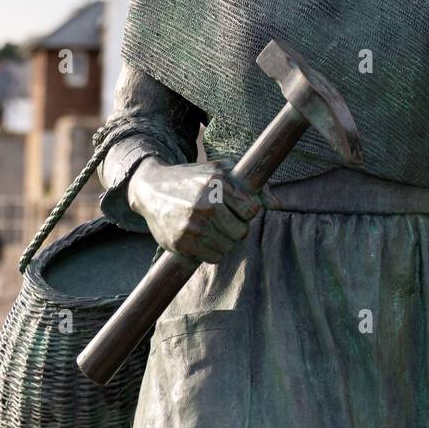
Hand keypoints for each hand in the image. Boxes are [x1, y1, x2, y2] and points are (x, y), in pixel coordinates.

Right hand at [127, 156, 261, 262]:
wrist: (152, 188)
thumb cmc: (193, 177)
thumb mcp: (221, 169)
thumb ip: (252, 185)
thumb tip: (277, 205)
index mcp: (217, 182)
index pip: (252, 209)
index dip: (248, 210)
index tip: (237, 207)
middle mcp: (205, 204)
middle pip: (241, 232)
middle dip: (237, 227)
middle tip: (224, 219)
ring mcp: (192, 225)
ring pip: (228, 247)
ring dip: (224, 240)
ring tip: (212, 227)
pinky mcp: (181, 243)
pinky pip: (213, 258)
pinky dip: (212, 251)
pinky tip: (203, 237)